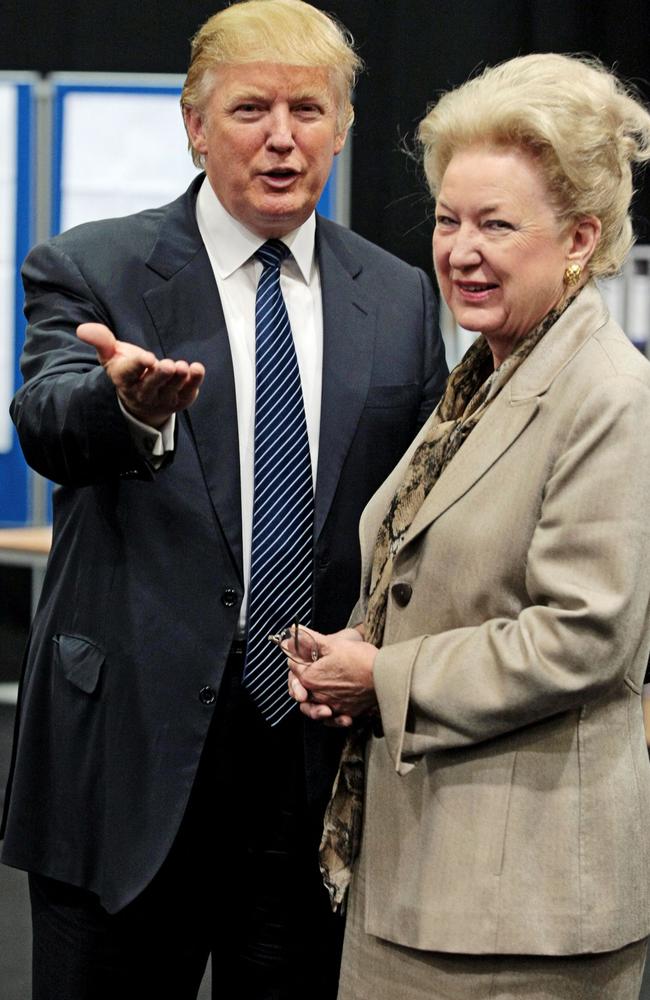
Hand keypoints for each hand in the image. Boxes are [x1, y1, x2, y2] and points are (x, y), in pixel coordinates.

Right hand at [77, 323, 204, 428]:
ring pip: (171, 390)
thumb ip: (101, 341)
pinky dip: (194, 382)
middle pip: (151, 386)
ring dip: (178, 379)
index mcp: (124, 380)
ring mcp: (162, 399)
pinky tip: (197, 369)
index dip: (137, 365)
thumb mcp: (112, 355)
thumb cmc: (128, 370)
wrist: (142, 400)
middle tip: (168, 365)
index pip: (129, 374)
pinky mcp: (180, 400)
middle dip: (159, 376)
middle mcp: (143, 393)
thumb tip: (83, 329)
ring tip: (183, 366)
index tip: (147, 357)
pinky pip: (188, 393)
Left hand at [286, 626, 376, 725]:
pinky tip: (335, 708)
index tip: (301, 652)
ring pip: (316, 707)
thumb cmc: (360, 658)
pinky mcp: (348, 711)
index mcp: (311, 677)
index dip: (296, 657)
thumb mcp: (333, 643)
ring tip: (319, 689)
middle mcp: (319, 695)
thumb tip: (294, 631)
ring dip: (315, 700)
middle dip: (301, 681)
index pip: (294, 668)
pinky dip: (333, 714)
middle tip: (309, 672)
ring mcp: (333, 705)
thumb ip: (310, 639)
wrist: (385, 674)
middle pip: (302, 691)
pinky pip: (333, 717)